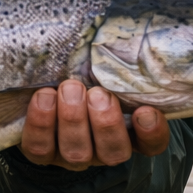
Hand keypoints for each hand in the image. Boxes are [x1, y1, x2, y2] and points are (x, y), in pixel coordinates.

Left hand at [18, 79, 169, 171]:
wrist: (42, 87)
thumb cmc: (84, 75)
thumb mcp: (103, 71)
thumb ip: (118, 64)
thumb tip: (129, 38)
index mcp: (127, 133)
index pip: (150, 145)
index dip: (152, 134)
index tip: (145, 111)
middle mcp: (102, 150)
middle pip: (113, 152)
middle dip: (105, 123)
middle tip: (98, 94)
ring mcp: (71, 154)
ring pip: (77, 152)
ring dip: (73, 120)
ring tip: (69, 88)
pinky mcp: (41, 151)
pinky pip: (40, 147)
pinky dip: (41, 123)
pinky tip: (44, 96)